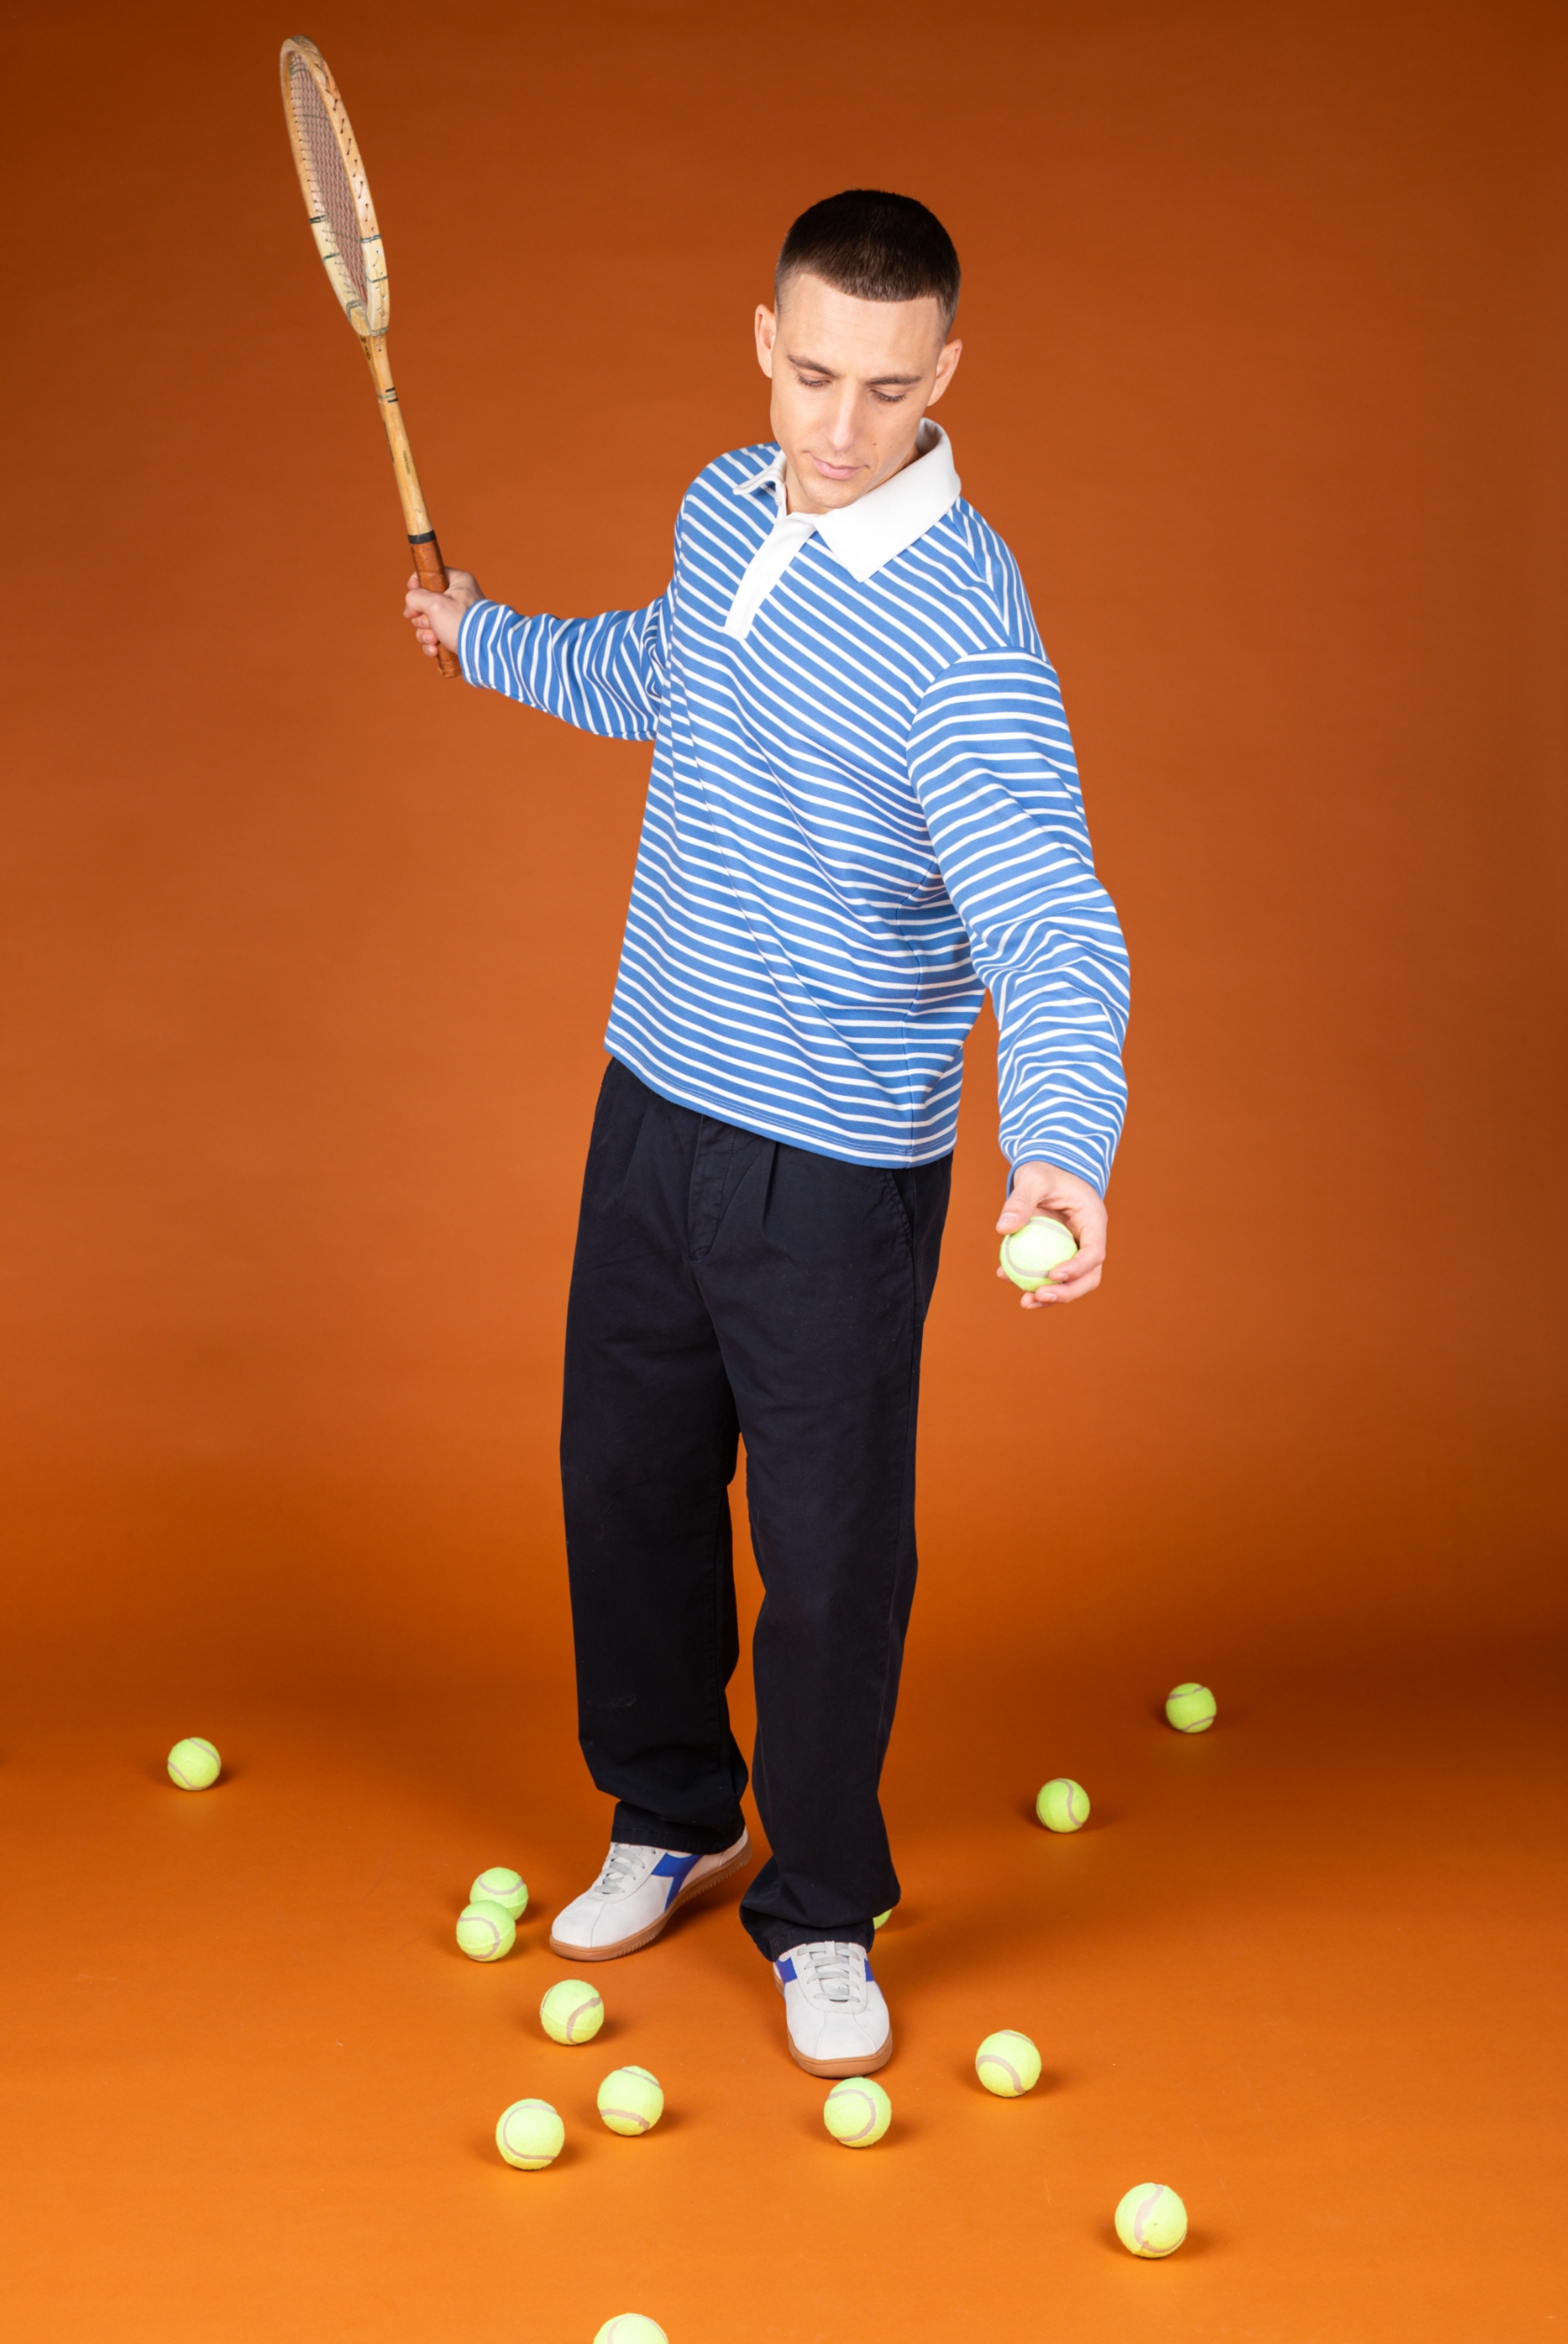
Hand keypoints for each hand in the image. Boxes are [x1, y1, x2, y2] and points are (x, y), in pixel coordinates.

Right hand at [404, 568, 481, 658]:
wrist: (484, 653)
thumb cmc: (461, 624)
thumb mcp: (434, 604)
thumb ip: (416, 597)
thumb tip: (411, 605)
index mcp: (458, 582)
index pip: (430, 574)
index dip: (416, 584)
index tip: (412, 595)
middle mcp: (458, 597)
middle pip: (425, 602)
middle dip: (422, 617)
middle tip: (429, 623)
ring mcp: (457, 618)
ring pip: (427, 622)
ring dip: (425, 633)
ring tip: (435, 639)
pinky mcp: (455, 635)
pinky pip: (434, 637)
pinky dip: (432, 644)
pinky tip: (435, 650)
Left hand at [996, 1160, 1106, 1308]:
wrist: (1047, 1172)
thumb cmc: (1044, 1171)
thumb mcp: (1032, 1178)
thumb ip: (1020, 1201)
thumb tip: (1002, 1229)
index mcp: (1093, 1220)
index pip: (1094, 1252)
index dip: (1077, 1268)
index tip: (1051, 1275)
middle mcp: (1090, 1240)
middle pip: (1089, 1276)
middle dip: (1067, 1292)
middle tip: (1039, 1296)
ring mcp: (1076, 1250)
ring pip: (1071, 1282)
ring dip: (1051, 1296)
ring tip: (1024, 1302)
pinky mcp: (1059, 1255)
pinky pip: (1048, 1274)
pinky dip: (1031, 1281)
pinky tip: (1005, 1277)